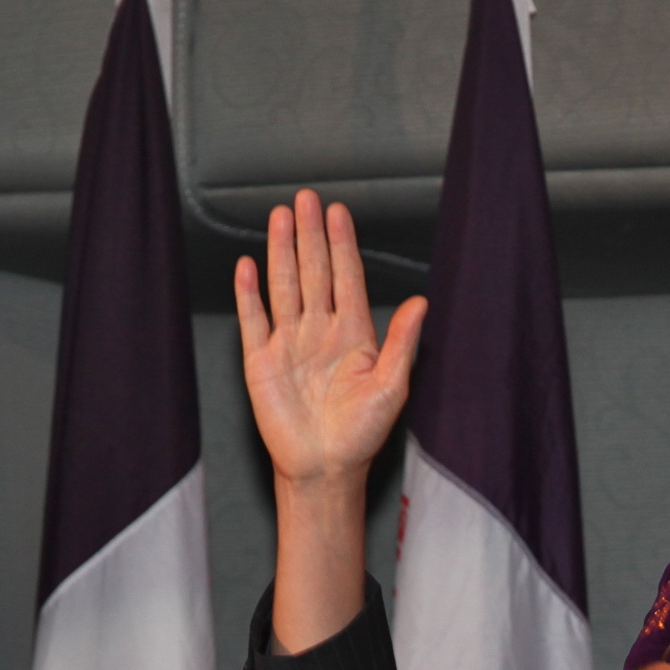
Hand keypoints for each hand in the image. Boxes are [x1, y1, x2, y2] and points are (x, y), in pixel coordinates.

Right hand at [237, 191, 425, 490]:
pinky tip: (248, 266)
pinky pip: (254, 320)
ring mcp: (289, 344)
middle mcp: (320, 333)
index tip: (338, 212)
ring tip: (280, 218)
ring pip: (284, 286)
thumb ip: (402, 342)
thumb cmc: (360, 435)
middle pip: (313, 272)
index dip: (342, 244)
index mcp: (353, 335)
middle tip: (306, 199)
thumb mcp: (392, 387)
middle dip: (309, 235)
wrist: (324, 470)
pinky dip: (249, 294)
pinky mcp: (262, 362)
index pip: (346, 278)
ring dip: (281, 252)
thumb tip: (421, 303)